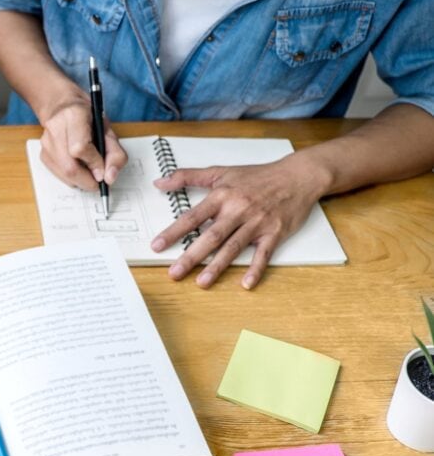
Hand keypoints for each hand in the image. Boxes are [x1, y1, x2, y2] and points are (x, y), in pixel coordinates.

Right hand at [37, 91, 126, 190]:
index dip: (93, 163)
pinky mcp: (43, 154)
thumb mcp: (108, 130)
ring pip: (64, 175)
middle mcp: (56, 128)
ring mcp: (46, 143)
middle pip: (70, 167)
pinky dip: (73, 178)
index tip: (103, 171)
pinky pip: (60, 175)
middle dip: (88, 180)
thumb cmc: (87, 117)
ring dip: (82, 180)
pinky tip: (79, 167)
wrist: (62, 107)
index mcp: (73, 116)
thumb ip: (115, 154)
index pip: (80, 148)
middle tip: (98, 180)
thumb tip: (109, 178)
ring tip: (90, 171)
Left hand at [150, 159, 326, 289]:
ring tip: (201, 282)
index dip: (173, 232)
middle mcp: (238, 210)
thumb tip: (160, 182)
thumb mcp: (220, 171)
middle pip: (211, 236)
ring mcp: (257, 222)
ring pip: (233, 247)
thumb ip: (187, 176)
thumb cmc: (258, 175)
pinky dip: (256, 269)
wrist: (298, 175)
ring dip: (217, 266)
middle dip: (191, 256)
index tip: (156, 246)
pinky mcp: (275, 232)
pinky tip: (246, 283)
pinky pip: (264, 254)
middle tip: (174, 273)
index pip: (192, 217)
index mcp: (222, 196)